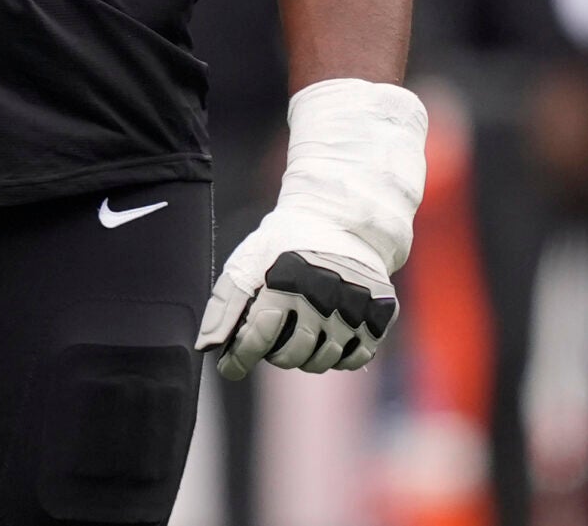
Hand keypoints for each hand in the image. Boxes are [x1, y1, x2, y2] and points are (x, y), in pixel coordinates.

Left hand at [197, 80, 425, 378]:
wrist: (340, 219)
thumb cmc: (286, 243)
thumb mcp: (249, 262)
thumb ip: (225, 306)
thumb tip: (208, 347)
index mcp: (287, 280)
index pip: (259, 337)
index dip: (239, 358)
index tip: (229, 367)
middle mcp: (324, 296)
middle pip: (291, 355)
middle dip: (274, 354)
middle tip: (271, 340)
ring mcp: (356, 307)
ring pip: (323, 360)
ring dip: (305, 356)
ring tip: (297, 334)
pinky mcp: (380, 313)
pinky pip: (355, 358)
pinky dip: (337, 356)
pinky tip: (326, 336)